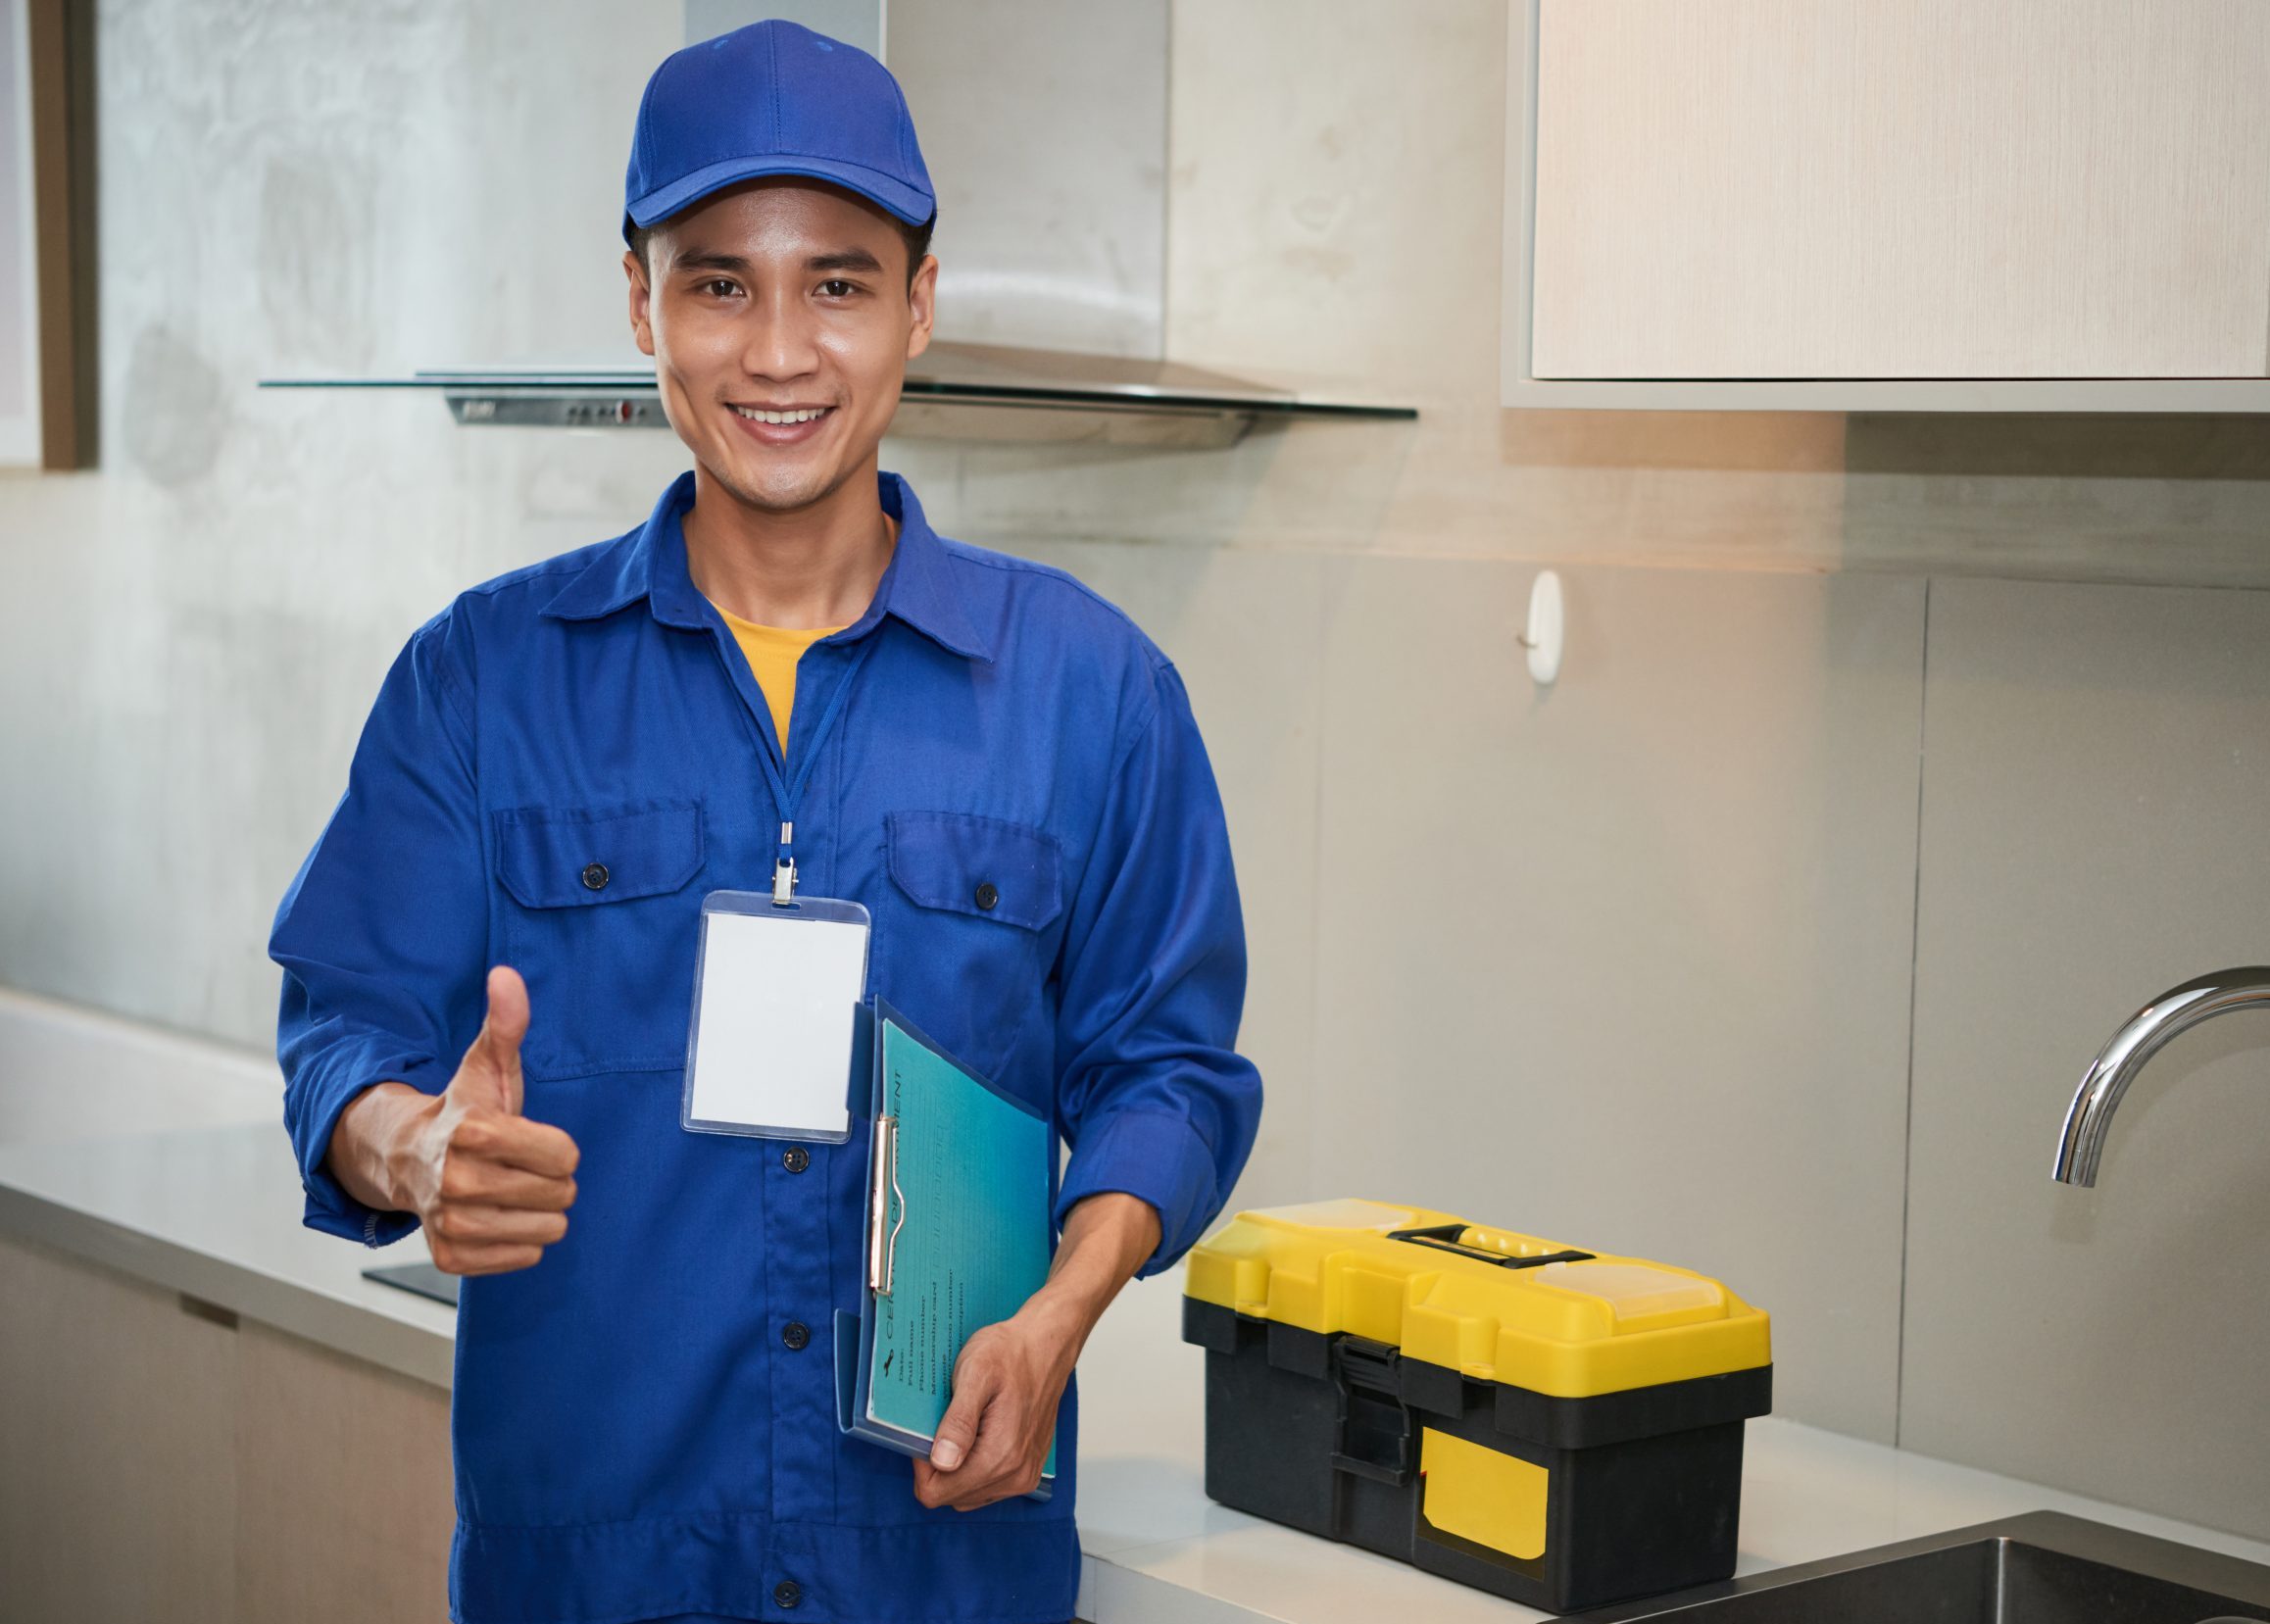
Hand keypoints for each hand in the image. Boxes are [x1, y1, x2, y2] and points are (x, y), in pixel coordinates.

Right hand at [326, 965, 580, 1274]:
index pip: (565, 1156)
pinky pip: (522, 1257)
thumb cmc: (463, 1110)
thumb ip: (506, 1023)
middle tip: (522, 1165)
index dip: (559, 1147)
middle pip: (559, 1194)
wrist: (406, 1158)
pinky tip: (500, 1216)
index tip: (533, 1138)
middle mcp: (457, 1181)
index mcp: (474, 1132)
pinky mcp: (449, 1257)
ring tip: (511, 1190)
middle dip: (552, 1179)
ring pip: (546, 1230)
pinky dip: (520, 1240)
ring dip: (539, 1212)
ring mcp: (451, 1223)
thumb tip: (506, 975)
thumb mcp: (487, 1065)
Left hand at [911, 1310, 1073, 1510]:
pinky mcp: (1028, 1472)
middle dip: (938, 1466)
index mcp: (1000, 1455)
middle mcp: (1015, 1475)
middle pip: (950, 1496)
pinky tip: (978, 1435)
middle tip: (945, 1424)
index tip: (928, 1432)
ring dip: (956, 1468)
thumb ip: (958, 1421)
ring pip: (967, 1495)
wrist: (1046, 1346)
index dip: (921, 1465)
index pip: (936, 1493)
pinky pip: (986, 1488)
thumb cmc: (1010, 1354)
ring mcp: (1024, 1477)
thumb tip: (942, 1462)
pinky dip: (974, 1468)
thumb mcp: (974, 1374)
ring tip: (964, 1427)